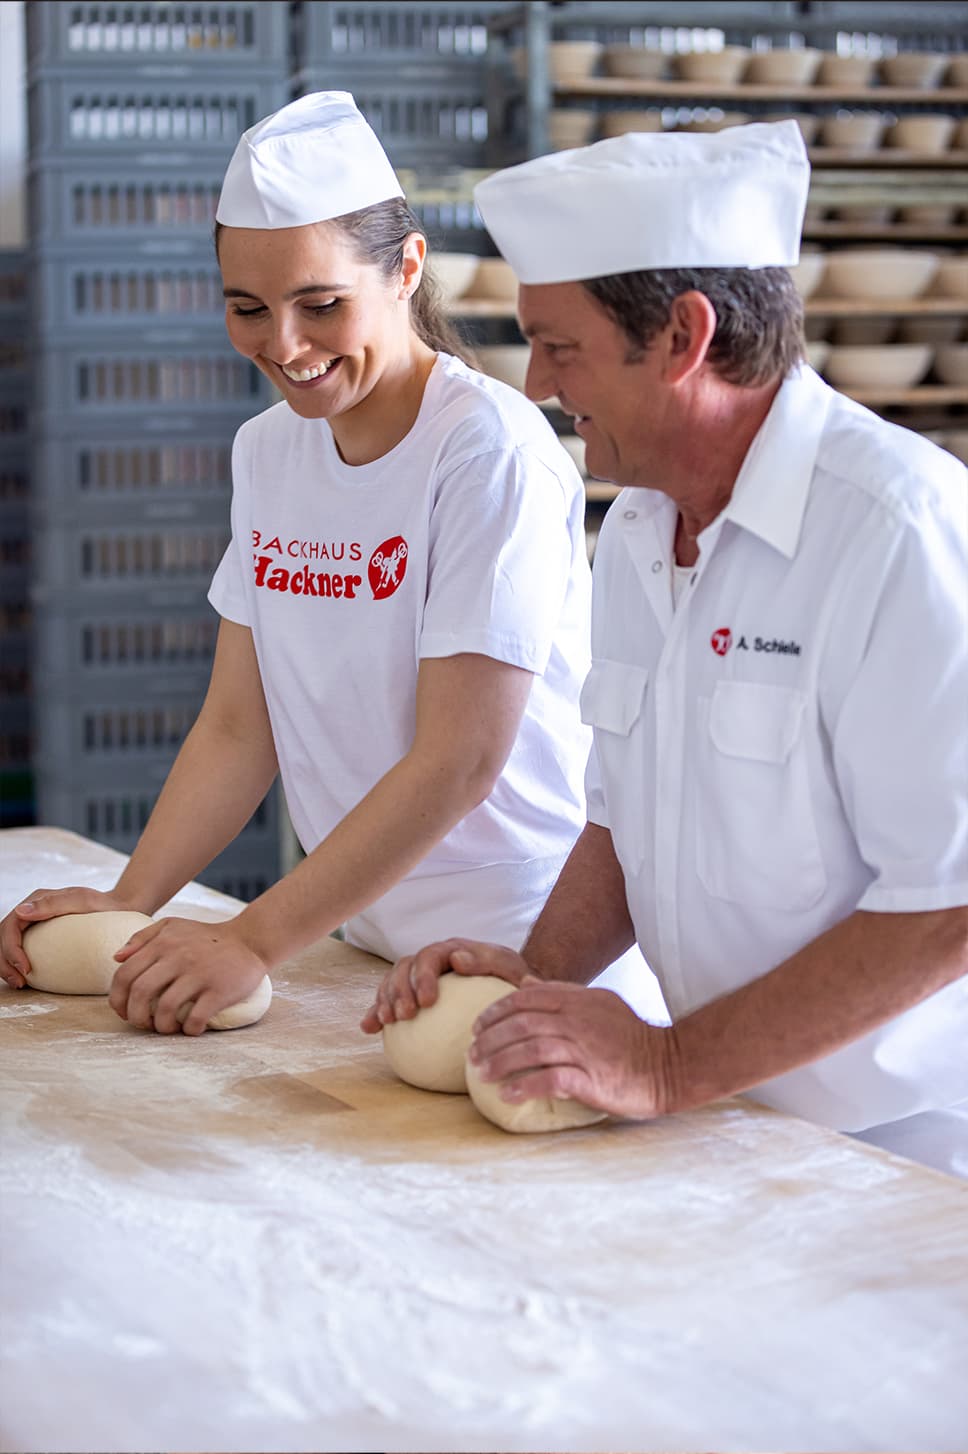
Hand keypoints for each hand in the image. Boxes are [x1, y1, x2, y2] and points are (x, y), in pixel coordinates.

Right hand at [1, 885, 143, 989]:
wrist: (120, 911)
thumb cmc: (104, 905)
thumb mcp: (82, 901)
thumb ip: (52, 904)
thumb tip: (20, 911)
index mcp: (37, 900)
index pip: (10, 925)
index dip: (11, 949)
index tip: (25, 969)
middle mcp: (32, 912)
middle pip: (3, 938)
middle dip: (5, 962)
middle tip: (20, 982)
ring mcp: (35, 925)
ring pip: (7, 946)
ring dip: (7, 966)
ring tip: (21, 984)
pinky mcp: (41, 938)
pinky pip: (21, 951)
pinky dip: (17, 966)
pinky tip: (27, 980)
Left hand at [109, 916, 269, 1035]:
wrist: (249, 941)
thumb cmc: (206, 937)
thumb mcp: (172, 926)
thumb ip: (142, 937)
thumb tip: (117, 958)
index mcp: (163, 943)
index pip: (125, 974)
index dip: (117, 998)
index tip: (124, 1011)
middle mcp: (178, 957)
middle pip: (140, 993)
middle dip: (135, 1016)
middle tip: (143, 1024)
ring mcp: (199, 974)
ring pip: (165, 1008)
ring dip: (160, 1026)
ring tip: (167, 1028)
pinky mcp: (219, 990)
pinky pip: (196, 1018)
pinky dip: (188, 1029)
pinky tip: (191, 1028)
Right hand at [360, 938, 529, 1033]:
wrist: (511, 991)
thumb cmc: (514, 980)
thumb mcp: (509, 967)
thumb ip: (488, 961)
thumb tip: (458, 960)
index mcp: (452, 950)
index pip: (430, 956)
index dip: (423, 976)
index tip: (427, 1002)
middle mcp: (432, 961)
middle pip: (404, 967)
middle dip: (399, 989)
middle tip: (406, 1016)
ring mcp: (419, 978)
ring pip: (392, 981)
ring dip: (385, 999)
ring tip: (389, 1021)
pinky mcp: (412, 997)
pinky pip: (390, 1002)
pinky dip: (376, 1011)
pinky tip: (369, 1028)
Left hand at [468, 979, 676, 1119]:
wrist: (669, 1065)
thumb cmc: (631, 1037)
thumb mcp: (600, 1002)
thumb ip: (562, 992)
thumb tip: (523, 983)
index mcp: (577, 1001)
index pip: (525, 999)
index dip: (495, 1011)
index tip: (477, 1026)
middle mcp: (577, 1021)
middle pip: (521, 1024)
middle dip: (490, 1038)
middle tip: (471, 1054)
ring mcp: (584, 1049)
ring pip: (530, 1049)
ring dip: (500, 1061)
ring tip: (480, 1074)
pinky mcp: (592, 1078)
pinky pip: (551, 1079)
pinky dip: (525, 1086)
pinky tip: (507, 1095)